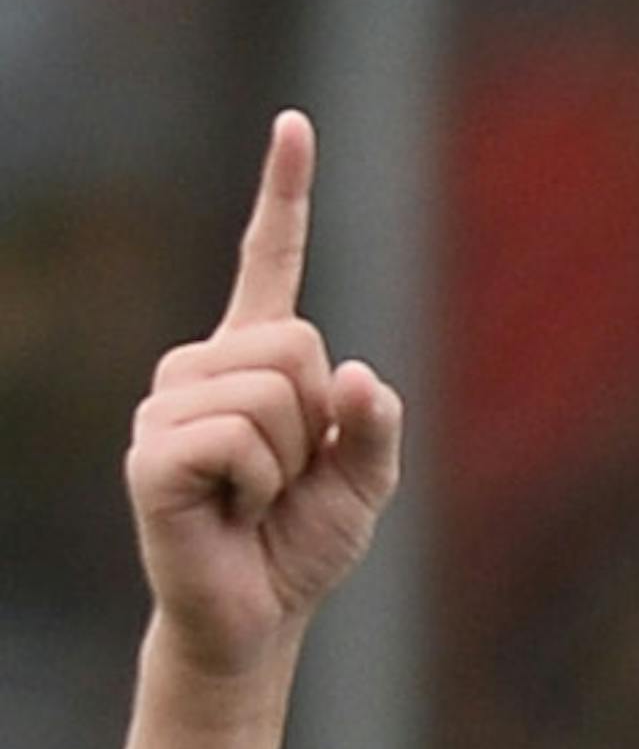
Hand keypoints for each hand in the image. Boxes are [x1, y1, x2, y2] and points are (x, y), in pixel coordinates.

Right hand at [127, 111, 401, 677]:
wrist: (254, 621)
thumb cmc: (299, 549)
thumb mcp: (364, 487)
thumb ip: (375, 430)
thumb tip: (361, 379)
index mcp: (251, 363)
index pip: (268, 266)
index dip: (283, 197)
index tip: (295, 126)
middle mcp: (201, 369)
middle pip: (299, 346)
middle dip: (317, 425)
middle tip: (284, 482)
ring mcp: (168, 405)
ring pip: (273, 394)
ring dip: (287, 464)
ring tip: (255, 501)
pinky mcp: (153, 453)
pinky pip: (237, 439)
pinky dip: (256, 487)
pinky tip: (231, 513)